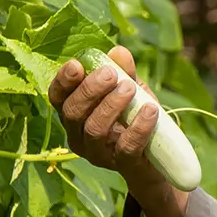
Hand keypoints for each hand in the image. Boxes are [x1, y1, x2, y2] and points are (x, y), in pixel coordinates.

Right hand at [47, 46, 162, 182]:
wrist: (159, 156)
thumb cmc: (136, 117)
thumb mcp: (131, 89)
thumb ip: (123, 72)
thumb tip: (118, 51)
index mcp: (74, 114)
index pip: (57, 98)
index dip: (63, 81)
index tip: (76, 65)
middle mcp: (78, 135)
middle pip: (73, 113)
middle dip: (90, 91)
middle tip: (111, 75)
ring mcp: (98, 154)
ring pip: (94, 130)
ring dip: (111, 106)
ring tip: (130, 88)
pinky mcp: (121, 165)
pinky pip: (125, 147)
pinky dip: (138, 127)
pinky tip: (150, 109)